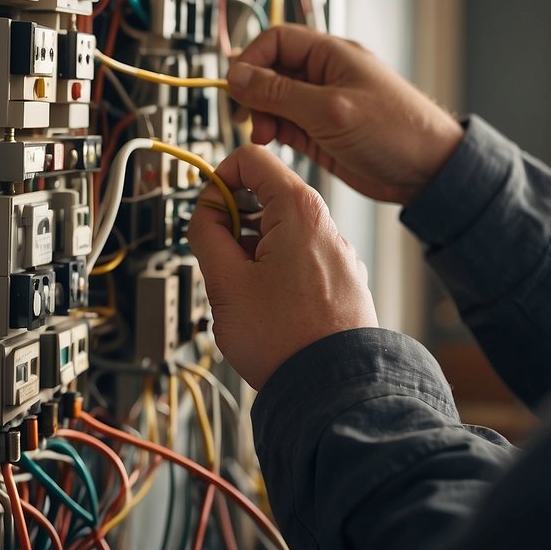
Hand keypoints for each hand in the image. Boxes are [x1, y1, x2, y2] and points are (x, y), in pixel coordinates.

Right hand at [187, 145, 376, 391]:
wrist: (332, 390)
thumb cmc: (284, 339)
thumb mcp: (224, 281)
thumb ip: (207, 234)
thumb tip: (205, 216)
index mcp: (300, 212)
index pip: (252, 159)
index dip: (218, 177)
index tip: (205, 209)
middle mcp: (327, 227)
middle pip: (269, 196)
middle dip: (235, 221)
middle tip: (218, 255)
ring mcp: (340, 257)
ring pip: (284, 232)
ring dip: (254, 249)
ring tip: (242, 290)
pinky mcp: (345, 284)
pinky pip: (303, 260)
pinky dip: (278, 270)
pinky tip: (267, 306)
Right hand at [228, 27, 463, 204]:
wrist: (429, 172)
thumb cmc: (399, 131)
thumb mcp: (331, 109)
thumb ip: (280, 92)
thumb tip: (239, 76)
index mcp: (332, 55)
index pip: (277, 40)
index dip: (251, 59)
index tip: (236, 85)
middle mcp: (325, 76)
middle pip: (271, 71)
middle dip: (255, 94)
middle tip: (252, 118)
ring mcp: (323, 105)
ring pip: (275, 101)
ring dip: (263, 117)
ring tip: (266, 136)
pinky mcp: (322, 132)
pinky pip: (286, 125)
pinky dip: (275, 134)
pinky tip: (276, 144)